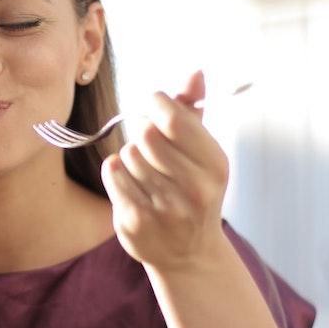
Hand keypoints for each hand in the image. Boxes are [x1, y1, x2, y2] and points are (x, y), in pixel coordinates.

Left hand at [101, 71, 229, 271]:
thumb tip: (195, 72)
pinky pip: (113, 173)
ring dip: (132, 156)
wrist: (189, 254)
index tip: (154, 106)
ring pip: (128, 153)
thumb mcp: (203, 152)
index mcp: (215, 165)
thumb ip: (195, 110)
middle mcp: (194, 189)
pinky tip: (132, 185)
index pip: (173, 119)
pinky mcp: (135, 222)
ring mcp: (164, 209)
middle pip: (146, 134)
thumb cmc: (194, 191)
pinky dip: (117, 172)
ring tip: (147, 173)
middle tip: (149, 144)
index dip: (156, 104)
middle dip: (143, 132)